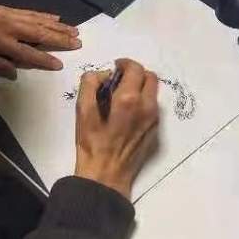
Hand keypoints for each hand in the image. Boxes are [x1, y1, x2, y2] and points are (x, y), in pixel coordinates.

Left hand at [0, 3, 81, 79]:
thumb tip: (15, 72)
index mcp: (0, 42)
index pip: (27, 53)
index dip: (44, 60)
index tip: (59, 64)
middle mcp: (10, 27)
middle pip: (40, 34)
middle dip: (60, 39)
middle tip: (78, 43)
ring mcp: (11, 15)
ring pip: (40, 21)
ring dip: (59, 26)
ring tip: (75, 31)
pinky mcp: (10, 9)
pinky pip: (32, 12)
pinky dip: (45, 15)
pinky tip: (57, 17)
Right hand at [74, 59, 159, 199]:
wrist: (107, 175)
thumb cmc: (92, 143)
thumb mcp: (83, 111)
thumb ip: (90, 85)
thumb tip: (102, 75)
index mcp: (129, 99)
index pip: (135, 68)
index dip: (124, 63)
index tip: (115, 67)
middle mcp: (147, 106)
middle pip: (150, 76)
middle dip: (135, 73)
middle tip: (119, 80)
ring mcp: (154, 119)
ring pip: (153, 91)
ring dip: (140, 86)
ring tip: (122, 96)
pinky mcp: (155, 130)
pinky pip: (153, 106)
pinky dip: (143, 101)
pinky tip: (127, 112)